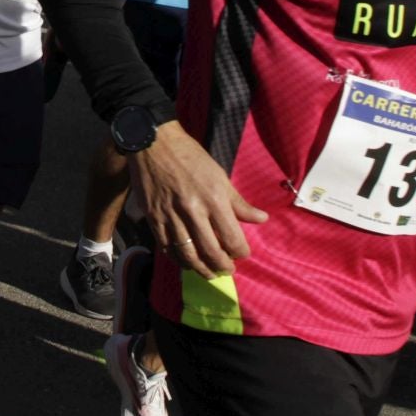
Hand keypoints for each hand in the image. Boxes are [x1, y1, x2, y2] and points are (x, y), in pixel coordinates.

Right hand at [128, 121, 268, 277]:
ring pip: (188, 255)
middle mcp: (192, 211)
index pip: (232, 239)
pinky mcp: (154, 218)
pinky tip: (186, 261)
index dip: (241, 252)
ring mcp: (170, 216)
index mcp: (213, 199)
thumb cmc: (191, 157)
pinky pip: (167, 248)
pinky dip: (178, 259)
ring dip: (202, 270)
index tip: (242, 254)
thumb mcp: (220, 175)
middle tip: (228, 270)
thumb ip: (239, 203)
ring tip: (210, 272)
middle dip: (223, 267)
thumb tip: (262, 219)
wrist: (154, 143)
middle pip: (211, 252)